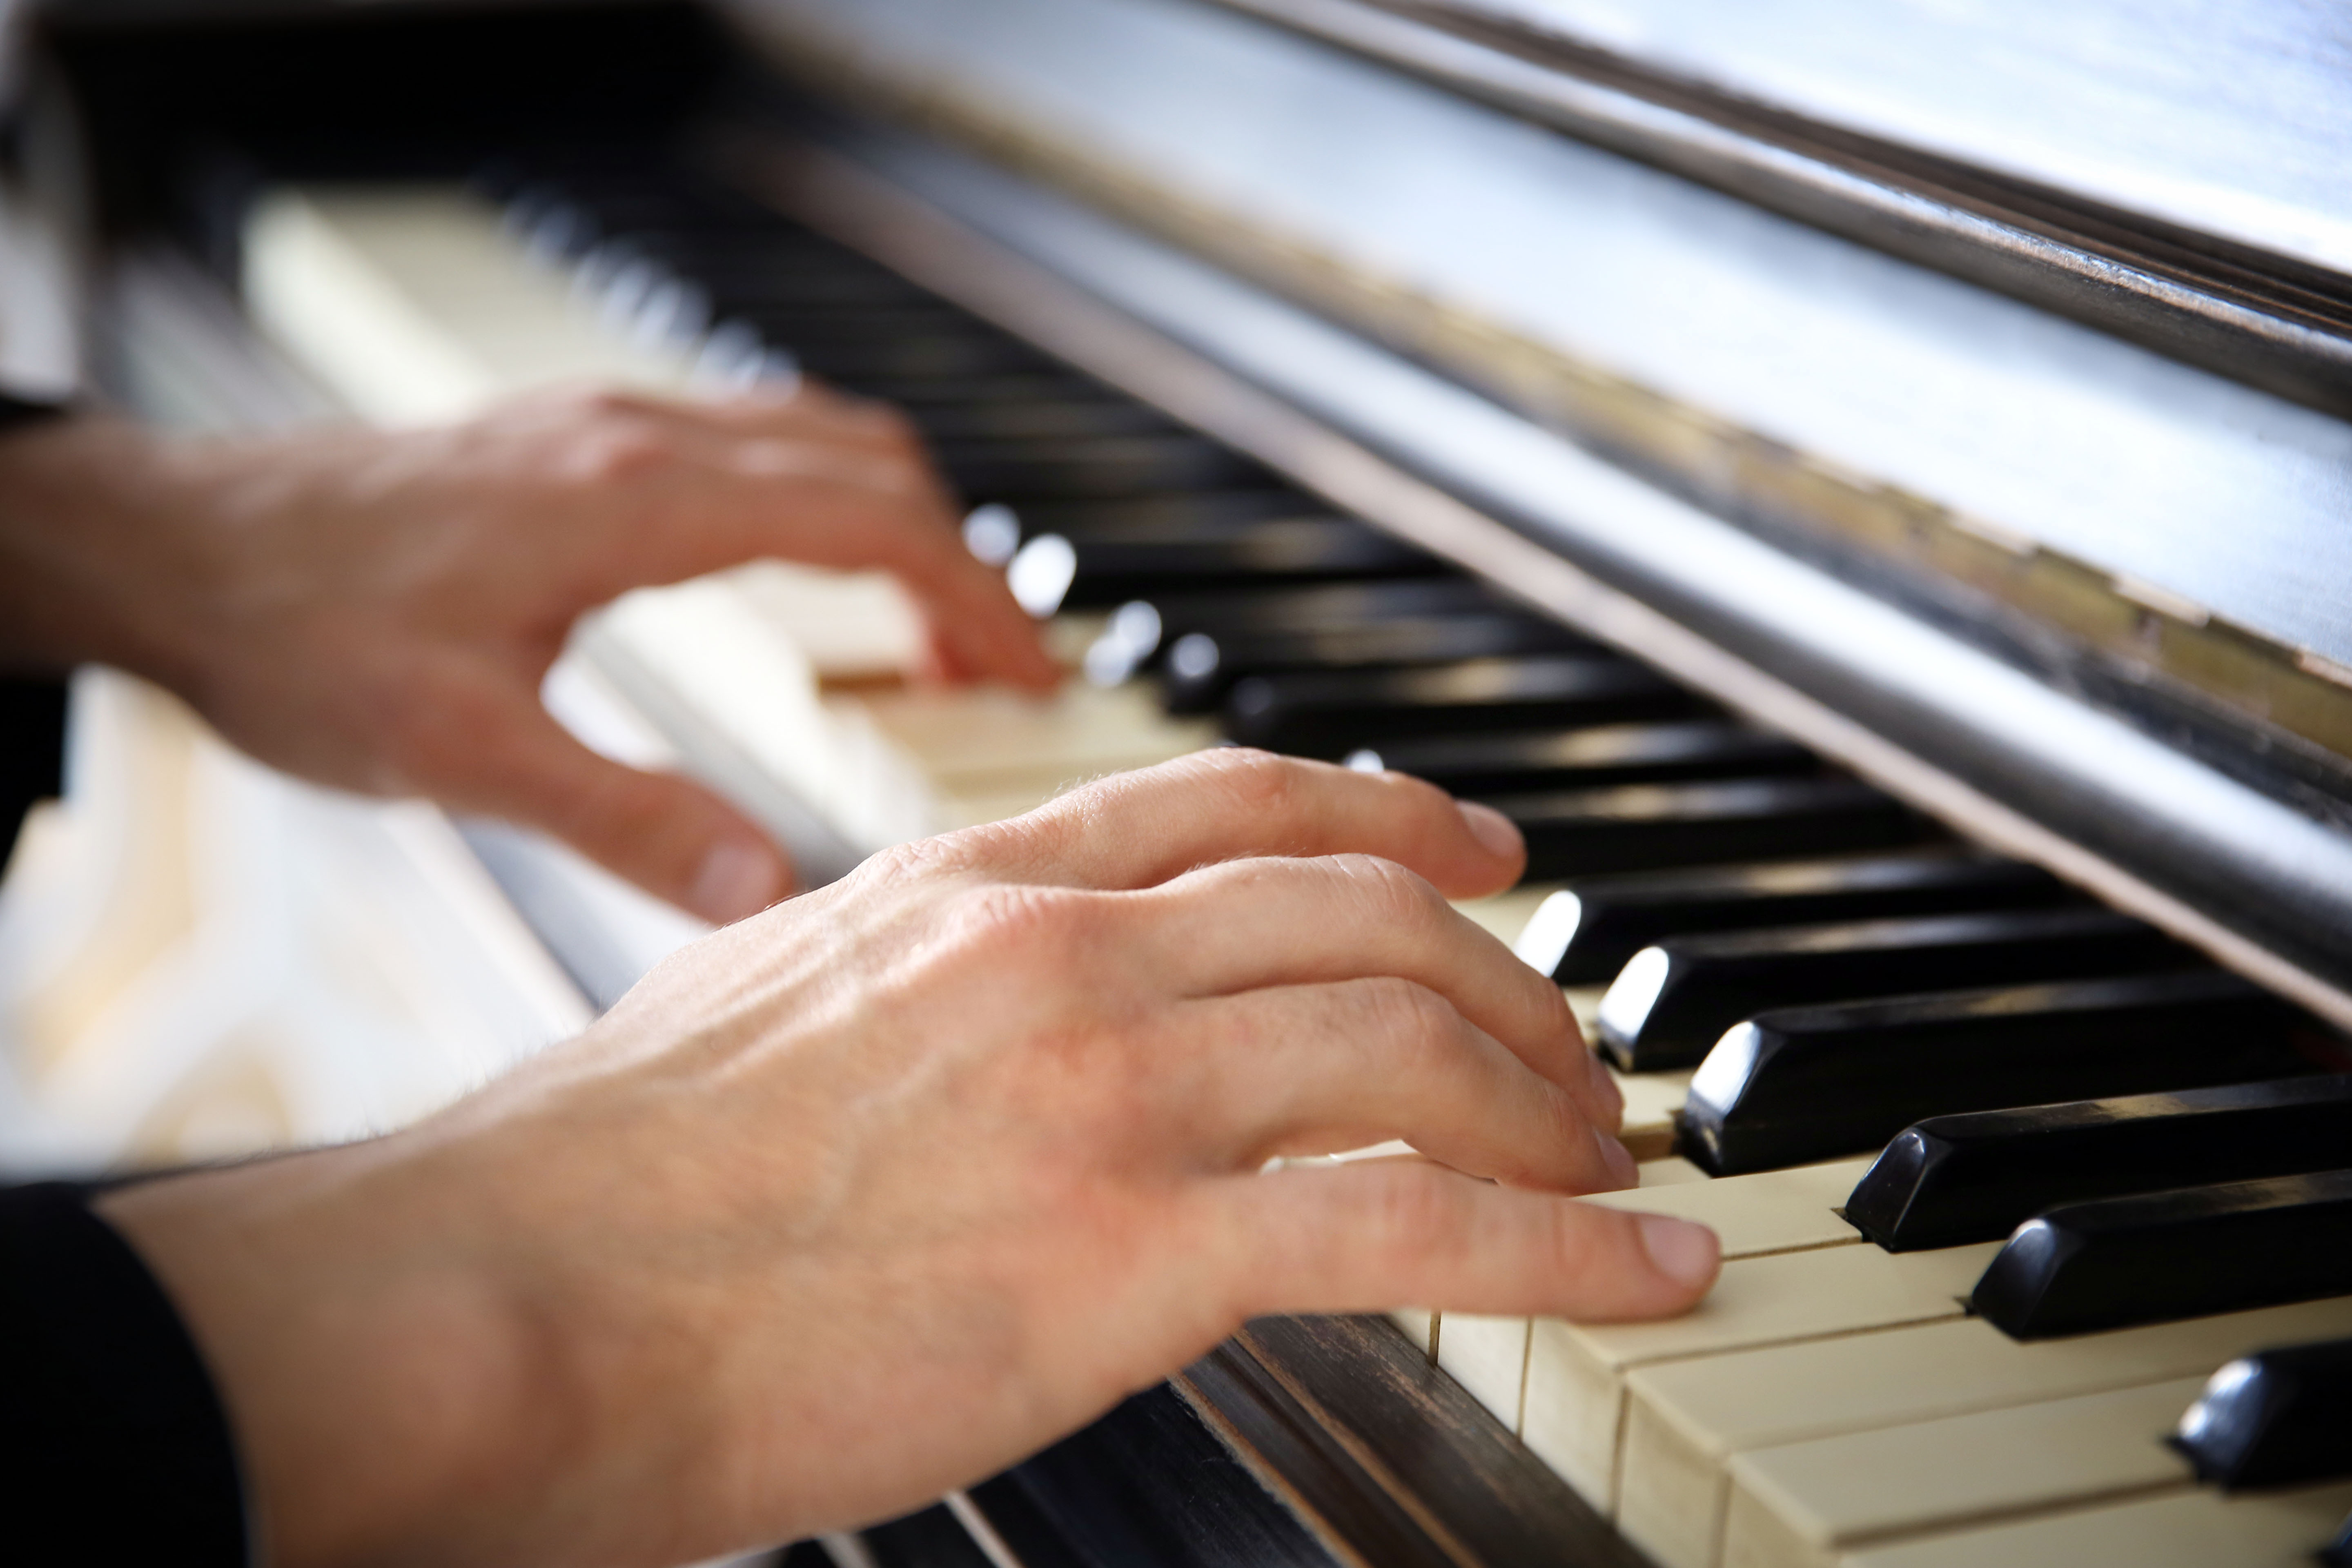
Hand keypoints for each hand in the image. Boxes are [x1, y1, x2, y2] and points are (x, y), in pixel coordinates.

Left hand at [0, 388, 1059, 920]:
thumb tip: (769, 892)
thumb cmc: (295, 634)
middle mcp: (638, 439)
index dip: (973, 602)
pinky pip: (748, 441)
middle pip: (867, 469)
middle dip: (962, 568)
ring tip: (940, 634)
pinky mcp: (570, 437)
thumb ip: (622, 820)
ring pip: (813, 441)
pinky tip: (812, 569)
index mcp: (637, 504)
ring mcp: (604, 424)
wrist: (168, 543)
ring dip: (898, 526)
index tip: (1035, 676)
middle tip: (1014, 673)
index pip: (869, 526)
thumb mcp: (458, 753)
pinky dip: (823, 502)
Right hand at [100, 751, 1718, 1567]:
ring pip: (1413, 1050)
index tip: (1483, 855)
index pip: (1241, 802)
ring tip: (1610, 1169)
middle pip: (1367, 919)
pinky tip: (1647, 1269)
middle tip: (1572, 1056)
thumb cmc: (604, 1178)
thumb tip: (960, 999)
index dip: (1393, 817)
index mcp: (973, 892)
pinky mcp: (1131, 1253)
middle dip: (1508, 985)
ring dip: (1548, 1109)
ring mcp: (1108, 1094)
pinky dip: (1567, 1250)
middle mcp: (1063, 957)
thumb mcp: (767, 996)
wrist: (509, 1298)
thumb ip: (901, 974)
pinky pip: (1415, 1228)